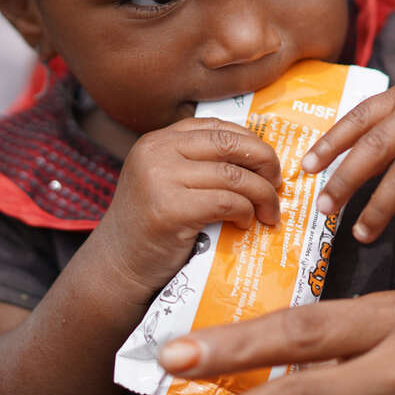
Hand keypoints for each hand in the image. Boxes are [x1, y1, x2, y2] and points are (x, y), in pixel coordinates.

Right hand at [95, 117, 281, 299]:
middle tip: (278, 184)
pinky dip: (246, 212)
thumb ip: (199, 164)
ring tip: (269, 212)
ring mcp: (161, 178)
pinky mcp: (170, 209)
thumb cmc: (152, 228)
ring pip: (234, 176)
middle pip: (231, 144)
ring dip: (262, 195)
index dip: (252, 142)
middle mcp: (157, 151)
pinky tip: (246, 223)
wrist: (116, 267)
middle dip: (265, 162)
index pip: (218, 127)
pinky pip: (227, 202)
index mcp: (159, 140)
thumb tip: (260, 158)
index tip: (268, 164)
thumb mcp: (168, 182)